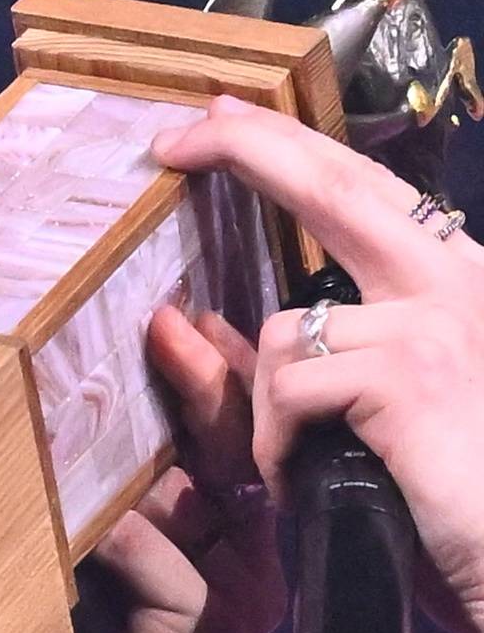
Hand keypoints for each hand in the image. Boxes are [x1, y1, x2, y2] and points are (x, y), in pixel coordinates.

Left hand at [24, 291, 286, 632]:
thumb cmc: (42, 632)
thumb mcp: (80, 532)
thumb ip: (109, 472)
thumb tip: (95, 370)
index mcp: (227, 532)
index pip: (235, 435)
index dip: (216, 371)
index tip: (182, 312)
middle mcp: (249, 561)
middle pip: (237, 450)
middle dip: (205, 380)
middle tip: (168, 321)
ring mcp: (237, 598)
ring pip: (211, 493)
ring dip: (153, 457)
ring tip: (107, 423)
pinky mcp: (206, 631)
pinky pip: (173, 560)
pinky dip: (127, 540)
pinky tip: (88, 539)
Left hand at [153, 100, 483, 632]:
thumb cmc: (459, 509)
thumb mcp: (388, 418)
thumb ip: (326, 361)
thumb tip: (214, 326)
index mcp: (459, 283)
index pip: (367, 191)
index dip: (290, 148)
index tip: (222, 122)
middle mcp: (455, 283)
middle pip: (333, 187)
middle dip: (248, 149)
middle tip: (177, 141)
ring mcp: (431, 324)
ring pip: (287, 330)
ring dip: (265, 408)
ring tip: (296, 467)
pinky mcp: (405, 376)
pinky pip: (291, 387)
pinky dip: (276, 444)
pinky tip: (304, 483)